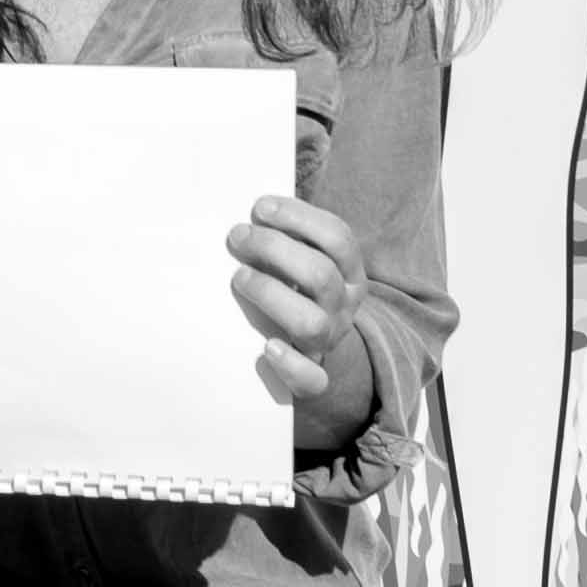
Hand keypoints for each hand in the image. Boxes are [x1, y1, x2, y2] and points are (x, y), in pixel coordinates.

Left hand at [229, 191, 366, 407]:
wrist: (309, 344)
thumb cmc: (295, 285)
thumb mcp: (304, 257)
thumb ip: (287, 236)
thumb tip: (250, 212)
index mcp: (349, 270)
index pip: (337, 237)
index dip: (298, 218)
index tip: (259, 207)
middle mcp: (344, 305)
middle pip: (320, 274)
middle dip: (274, 249)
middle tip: (238, 237)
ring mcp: (329, 339)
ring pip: (310, 322)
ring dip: (271, 294)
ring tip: (239, 278)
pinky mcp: (313, 375)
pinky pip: (311, 380)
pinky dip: (290, 364)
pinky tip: (268, 346)